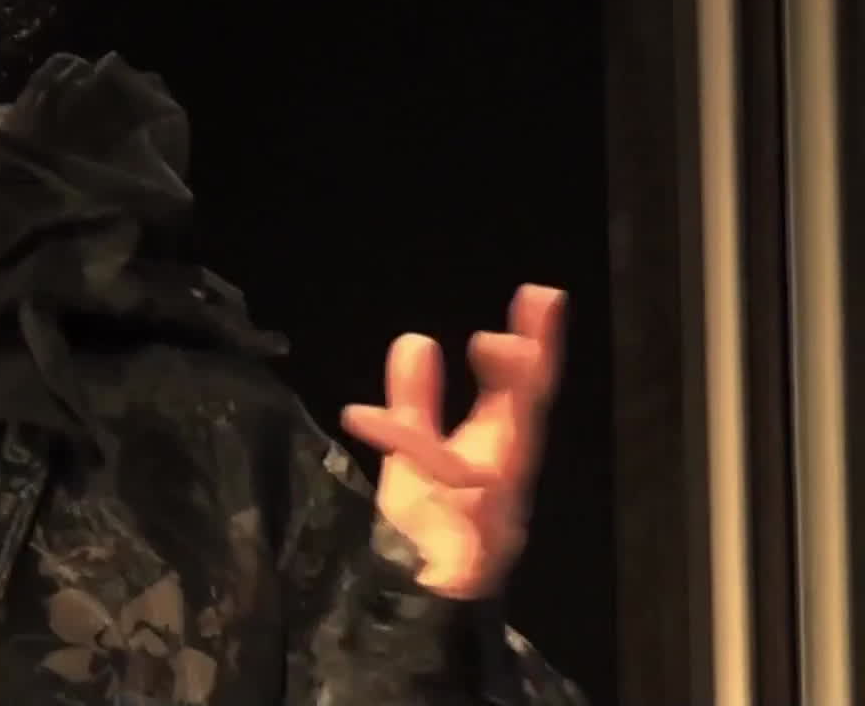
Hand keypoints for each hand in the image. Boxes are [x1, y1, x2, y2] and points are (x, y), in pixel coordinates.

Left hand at [338, 284, 565, 598]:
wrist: (414, 611)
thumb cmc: (424, 533)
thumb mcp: (411, 456)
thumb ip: (416, 403)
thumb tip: (415, 339)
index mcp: (496, 455)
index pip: (522, 394)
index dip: (535, 346)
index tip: (540, 296)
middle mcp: (504, 482)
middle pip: (528, 419)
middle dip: (533, 368)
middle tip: (533, 313)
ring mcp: (491, 517)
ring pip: (504, 455)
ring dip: (501, 401)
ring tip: (491, 343)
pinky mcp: (467, 549)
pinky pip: (446, 497)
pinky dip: (414, 450)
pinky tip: (368, 415)